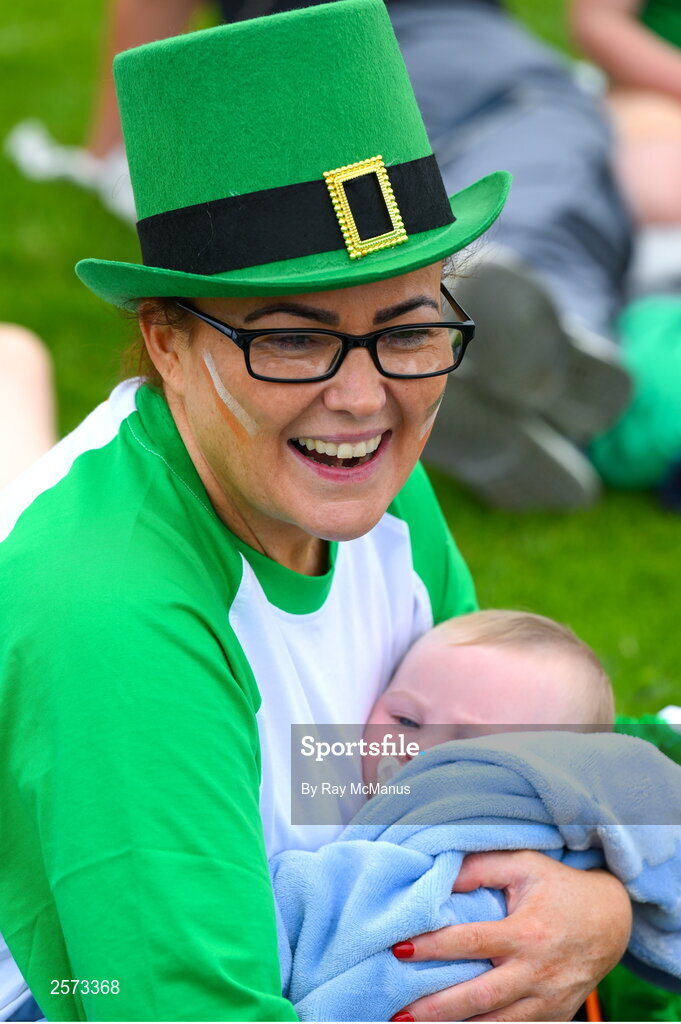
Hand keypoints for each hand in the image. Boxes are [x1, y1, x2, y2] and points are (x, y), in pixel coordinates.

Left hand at [389, 850, 631, 1021]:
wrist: (611, 921)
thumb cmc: (559, 887)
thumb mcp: (523, 865)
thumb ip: (481, 868)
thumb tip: (441, 878)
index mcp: (527, 933)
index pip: (471, 942)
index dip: (434, 946)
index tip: (400, 949)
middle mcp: (537, 972)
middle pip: (479, 996)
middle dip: (437, 1008)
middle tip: (398, 1014)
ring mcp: (548, 1001)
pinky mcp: (554, 1017)